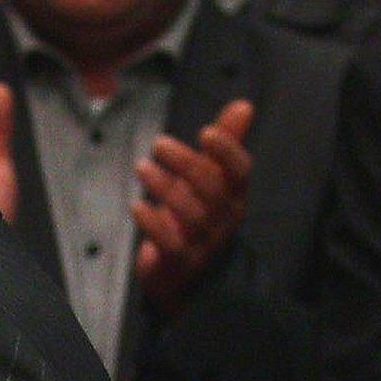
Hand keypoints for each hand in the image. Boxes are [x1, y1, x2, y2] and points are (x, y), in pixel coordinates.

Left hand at [132, 99, 253, 313]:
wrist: (191, 275)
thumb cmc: (200, 215)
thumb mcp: (212, 178)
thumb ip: (225, 143)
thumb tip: (243, 104)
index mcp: (234, 194)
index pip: (240, 171)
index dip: (227, 151)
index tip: (207, 131)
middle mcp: (224, 216)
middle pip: (211, 187)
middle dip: (186, 163)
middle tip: (159, 143)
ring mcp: (204, 240)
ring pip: (190, 212)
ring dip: (164, 187)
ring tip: (142, 167)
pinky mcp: (180, 259)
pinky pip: (170, 242)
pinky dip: (153, 223)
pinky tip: (136, 206)